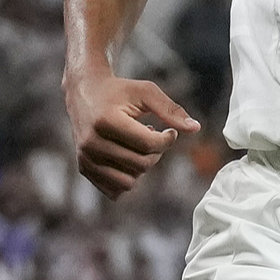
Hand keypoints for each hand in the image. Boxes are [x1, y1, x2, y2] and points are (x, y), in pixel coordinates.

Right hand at [65, 72, 199, 198]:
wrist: (84, 91)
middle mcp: (91, 143)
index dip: (167, 140)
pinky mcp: (83, 168)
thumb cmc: (120, 90)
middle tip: (155, 136)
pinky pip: (114, 189)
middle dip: (156, 153)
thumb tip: (196, 128)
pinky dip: (127, 177)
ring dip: (141, 167)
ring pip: (128, 182)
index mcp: (106, 121)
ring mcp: (85, 158)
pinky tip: (128, 156)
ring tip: (139, 146)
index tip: (170, 131)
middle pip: (140, 165)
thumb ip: (171, 110)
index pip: (148, 144)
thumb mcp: (146, 92)